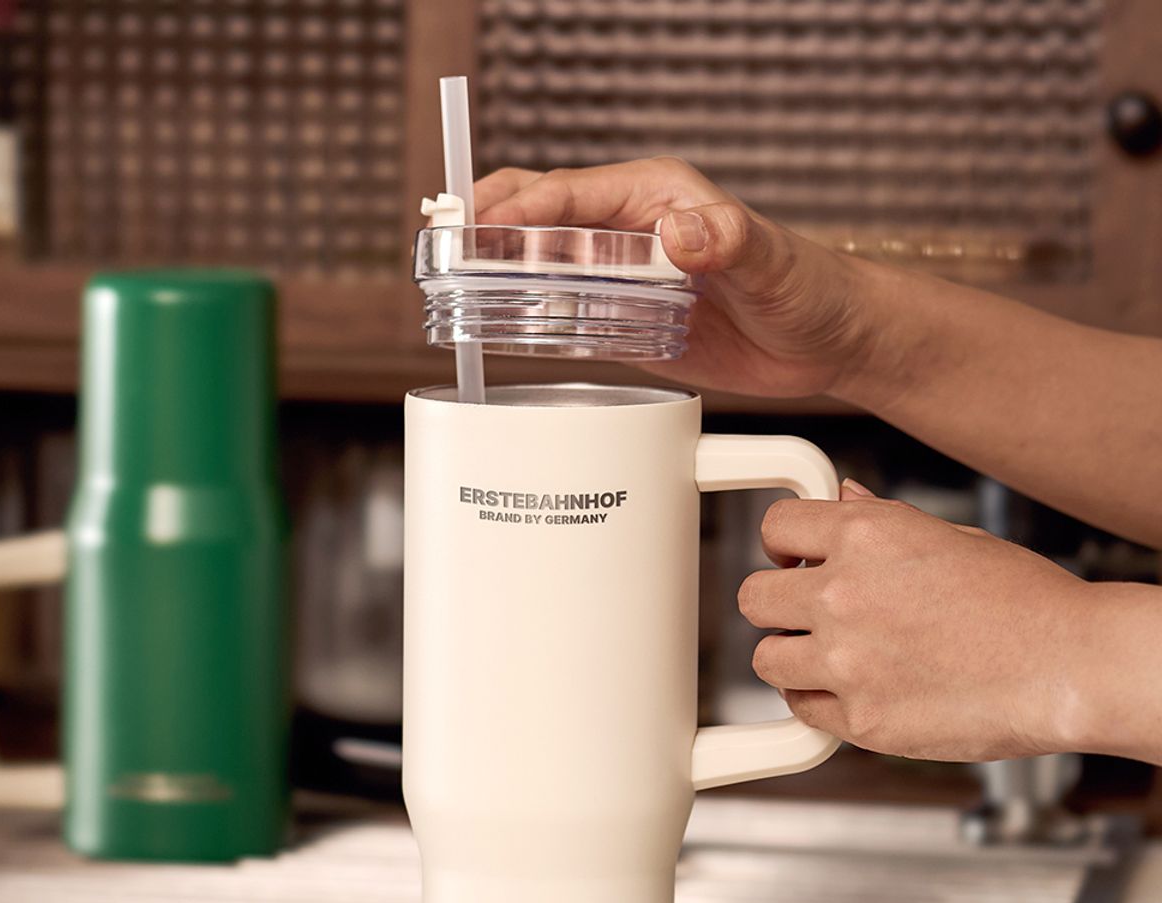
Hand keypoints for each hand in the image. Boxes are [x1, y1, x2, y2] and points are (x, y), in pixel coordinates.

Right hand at [474, 159, 879, 399]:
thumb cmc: (809, 286)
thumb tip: (679, 232)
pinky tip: (501, 330)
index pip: (569, 195)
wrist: (826, 342)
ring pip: (544, 268)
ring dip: (499, 275)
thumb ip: (728, 241)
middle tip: (440, 249)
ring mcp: (626, 279)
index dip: (519, 209)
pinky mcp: (629, 323)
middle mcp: (632, 233)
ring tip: (450, 289)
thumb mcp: (771, 261)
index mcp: (656, 198)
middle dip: (488, 228)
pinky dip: (531, 320)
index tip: (479, 225)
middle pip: (541, 220)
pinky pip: (567, 316)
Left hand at [737, 482, 1097, 761]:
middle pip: (753, 598)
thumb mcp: (950, 537)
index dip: (783, 546)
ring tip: (836, 656)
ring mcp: (847, 661)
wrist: (1071, 667)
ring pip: (765, 659)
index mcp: (864, 536)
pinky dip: (819, 702)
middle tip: (809, 613)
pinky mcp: (860, 720)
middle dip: (779, 604)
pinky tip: (856, 690)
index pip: (775, 527)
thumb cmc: (1024, 601)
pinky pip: (801, 710)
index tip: (795, 561)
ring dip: (792, 657)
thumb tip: (840, 498)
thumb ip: (878, 521)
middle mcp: (844, 595)